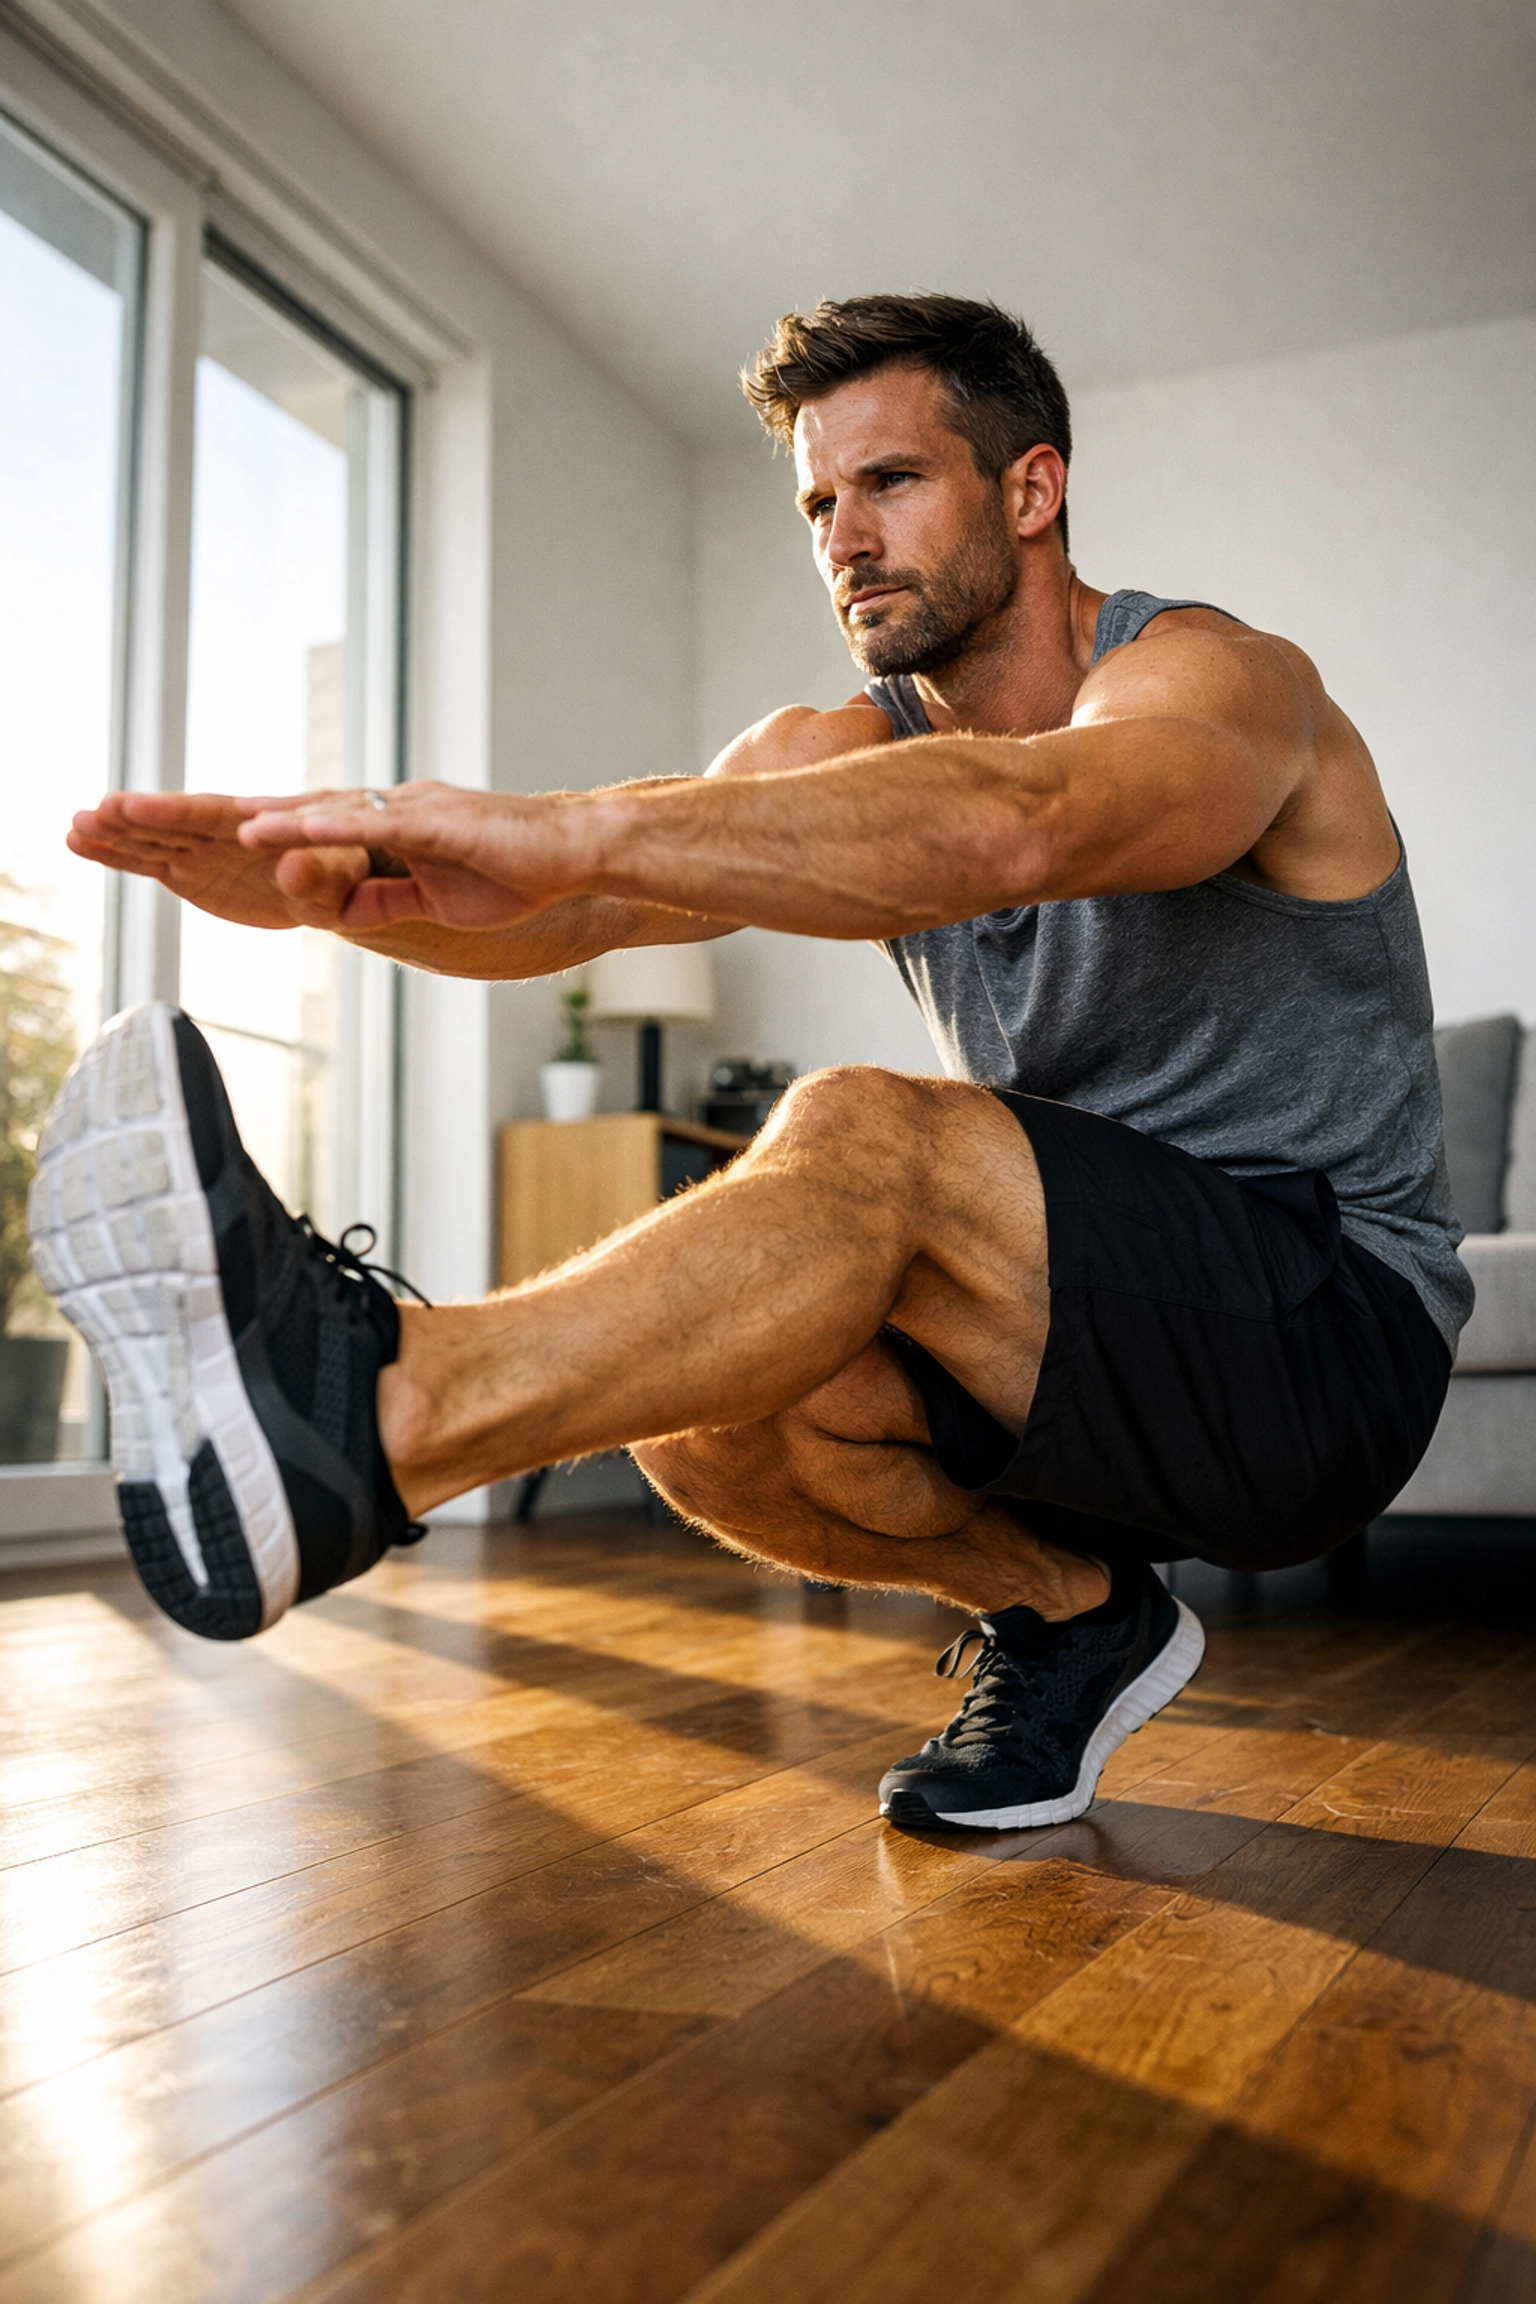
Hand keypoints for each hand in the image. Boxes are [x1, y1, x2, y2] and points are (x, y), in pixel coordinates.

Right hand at [69, 790, 373, 930]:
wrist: (336, 883)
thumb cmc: (347, 874)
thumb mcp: (342, 881)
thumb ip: (319, 875)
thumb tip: (296, 867)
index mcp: (257, 822)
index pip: (209, 814)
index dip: (169, 810)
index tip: (131, 804)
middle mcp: (221, 829)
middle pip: (172, 820)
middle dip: (136, 816)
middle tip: (97, 811)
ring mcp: (200, 848)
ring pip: (152, 839)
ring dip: (115, 833)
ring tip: (74, 827)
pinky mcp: (190, 869)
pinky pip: (148, 861)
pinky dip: (115, 854)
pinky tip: (79, 842)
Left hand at [239, 782, 590, 930]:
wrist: (580, 854)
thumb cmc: (520, 873)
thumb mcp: (437, 900)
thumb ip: (388, 902)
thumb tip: (342, 913)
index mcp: (400, 823)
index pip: (322, 824)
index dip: (272, 827)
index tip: (219, 833)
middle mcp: (398, 806)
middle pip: (310, 809)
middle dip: (251, 813)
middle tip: (195, 817)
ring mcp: (414, 809)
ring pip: (328, 812)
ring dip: (271, 818)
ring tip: (219, 823)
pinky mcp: (434, 822)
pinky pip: (365, 826)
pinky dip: (315, 828)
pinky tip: (274, 831)